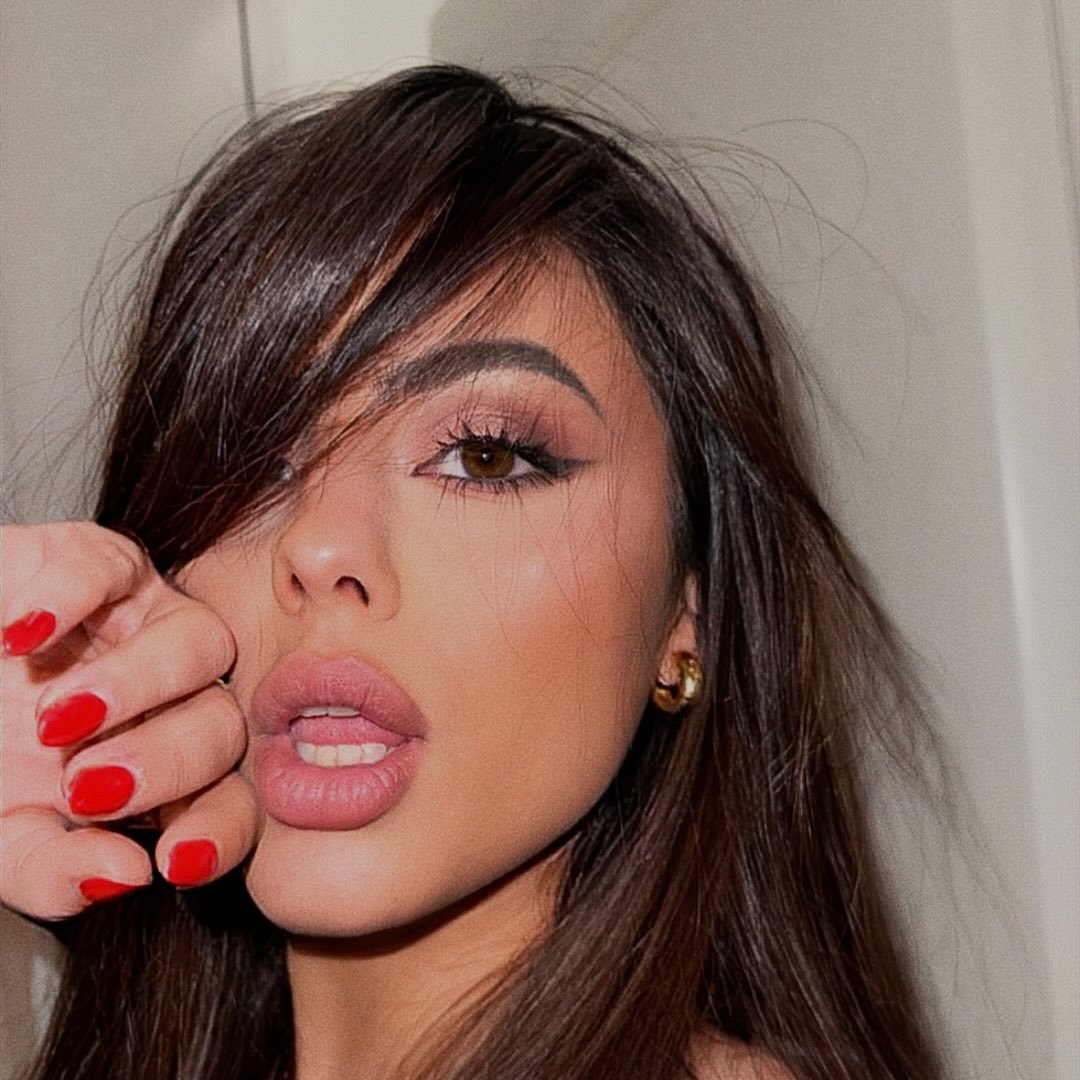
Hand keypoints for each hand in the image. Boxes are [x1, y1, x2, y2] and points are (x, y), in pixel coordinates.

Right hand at [1, 521, 255, 919]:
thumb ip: (54, 870)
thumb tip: (129, 875)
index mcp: (163, 774)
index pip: (230, 803)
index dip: (220, 832)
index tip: (175, 861)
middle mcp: (174, 699)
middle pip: (222, 725)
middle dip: (167, 762)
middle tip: (88, 786)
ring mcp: (146, 628)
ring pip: (201, 642)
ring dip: (135, 684)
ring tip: (53, 720)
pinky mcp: (103, 565)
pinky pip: (115, 567)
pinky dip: (71, 598)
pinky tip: (21, 636)